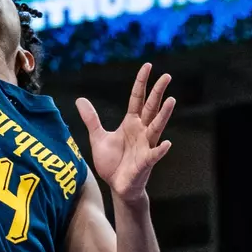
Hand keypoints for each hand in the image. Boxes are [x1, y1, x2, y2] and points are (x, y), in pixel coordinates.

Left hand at [76, 64, 174, 204]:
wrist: (117, 186)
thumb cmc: (112, 162)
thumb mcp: (98, 137)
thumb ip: (91, 119)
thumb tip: (80, 99)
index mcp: (131, 123)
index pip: (137, 98)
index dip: (142, 82)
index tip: (148, 66)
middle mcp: (141, 131)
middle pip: (151, 107)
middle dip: (158, 92)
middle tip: (166, 76)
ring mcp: (145, 145)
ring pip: (156, 126)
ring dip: (164, 114)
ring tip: (171, 100)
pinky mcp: (145, 162)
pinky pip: (154, 154)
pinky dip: (160, 149)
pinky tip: (166, 143)